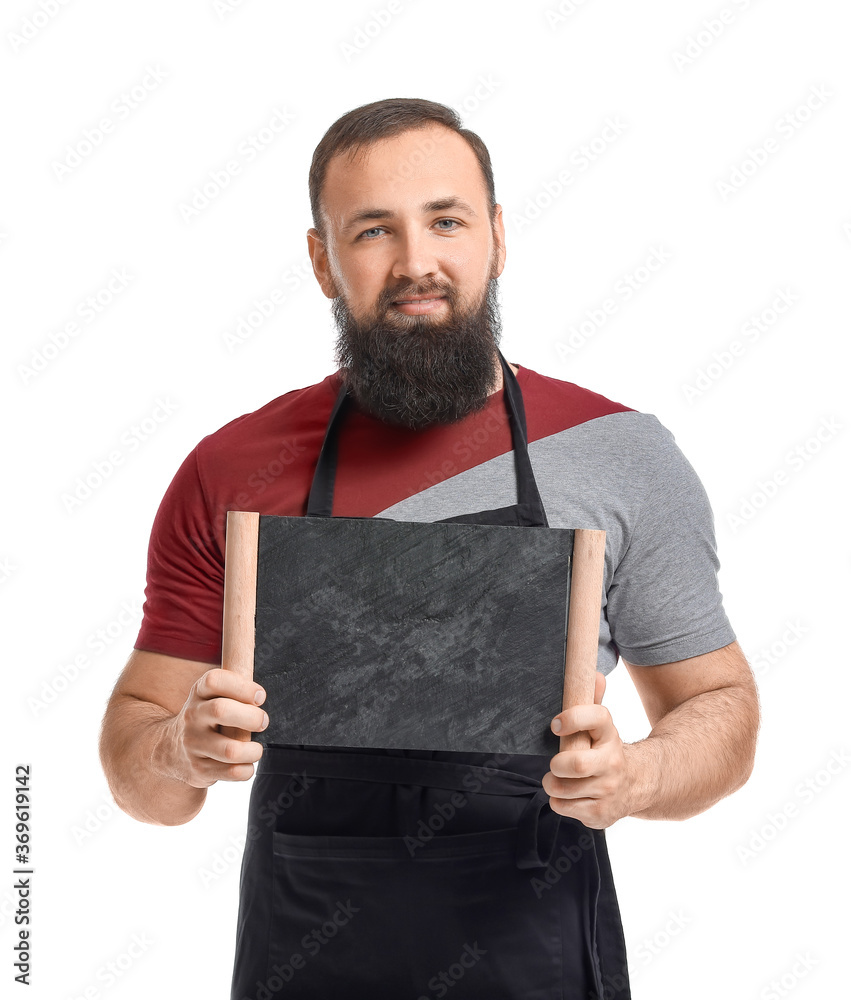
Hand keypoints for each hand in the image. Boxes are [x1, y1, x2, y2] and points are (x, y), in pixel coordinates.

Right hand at [164, 669, 268, 787]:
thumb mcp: (212, 697)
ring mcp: (193, 744)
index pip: (214, 681)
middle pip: (221, 710)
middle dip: (251, 717)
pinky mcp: (198, 769)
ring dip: (252, 751)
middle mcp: (192, 716)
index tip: (260, 697)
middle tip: (263, 722)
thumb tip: (262, 696)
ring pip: (230, 750)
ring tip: (256, 749)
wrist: (172, 751)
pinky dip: (246, 770)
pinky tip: (246, 764)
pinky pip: (231, 772)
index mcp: (199, 693)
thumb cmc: (207, 718)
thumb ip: (235, 691)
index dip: (242, 686)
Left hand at [541, 671, 631, 828]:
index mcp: (610, 735)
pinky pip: (564, 807)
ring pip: (565, 789)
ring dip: (553, 783)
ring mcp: (608, 791)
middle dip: (558, 764)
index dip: (573, 718)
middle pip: (578, 764)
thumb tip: (594, 674)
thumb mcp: (602, 727)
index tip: (555, 724)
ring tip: (558, 778)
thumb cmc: (605, 750)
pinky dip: (558, 801)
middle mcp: (612, 763)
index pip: (596, 718)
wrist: (637, 784)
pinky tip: (569, 795)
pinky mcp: (601, 814)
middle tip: (555, 763)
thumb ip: (592, 700)